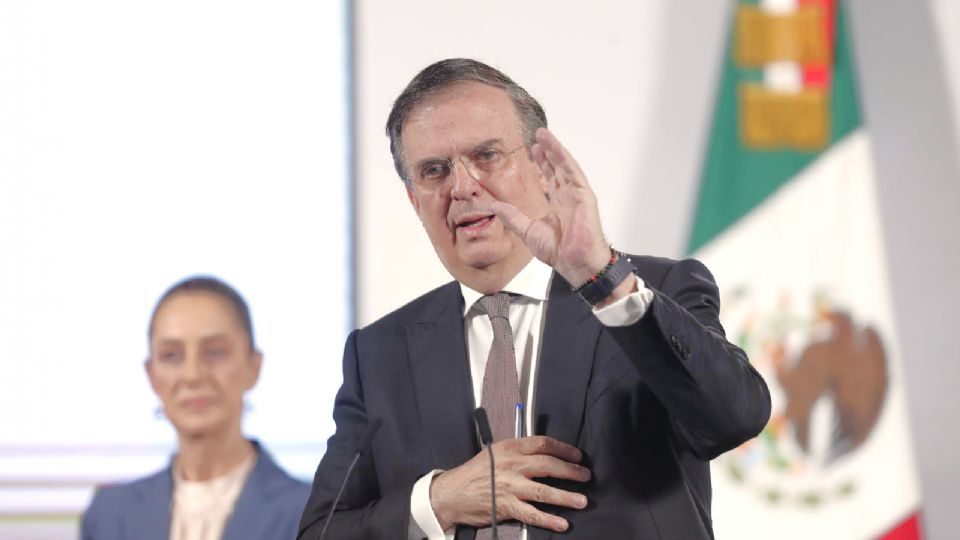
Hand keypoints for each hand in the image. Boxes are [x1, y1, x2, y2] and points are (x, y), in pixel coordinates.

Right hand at [429, 436, 590, 531]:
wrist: (452, 493)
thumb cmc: (473, 473)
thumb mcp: (494, 453)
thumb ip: (518, 452)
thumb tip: (545, 454)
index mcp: (509, 448)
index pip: (542, 443)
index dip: (563, 449)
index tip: (576, 455)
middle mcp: (511, 465)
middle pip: (548, 465)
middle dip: (571, 471)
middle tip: (585, 475)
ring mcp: (509, 486)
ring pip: (544, 490)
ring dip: (566, 496)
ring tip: (582, 500)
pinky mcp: (506, 506)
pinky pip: (532, 513)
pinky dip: (548, 519)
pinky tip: (562, 523)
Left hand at [488, 128, 610, 286]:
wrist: (575, 262)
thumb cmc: (558, 252)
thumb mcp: (528, 231)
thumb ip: (512, 217)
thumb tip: (494, 206)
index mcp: (558, 205)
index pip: (549, 178)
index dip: (541, 164)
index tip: (532, 151)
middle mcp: (568, 196)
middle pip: (557, 168)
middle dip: (547, 152)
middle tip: (537, 137)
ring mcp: (577, 194)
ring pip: (565, 166)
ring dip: (554, 149)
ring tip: (543, 135)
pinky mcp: (584, 195)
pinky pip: (574, 172)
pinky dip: (564, 158)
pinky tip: (555, 147)